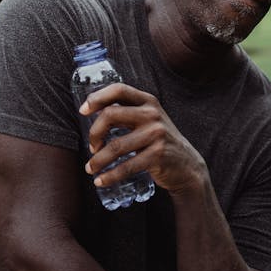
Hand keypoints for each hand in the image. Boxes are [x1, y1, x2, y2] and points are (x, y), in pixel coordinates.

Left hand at [79, 83, 207, 193]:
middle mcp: (152, 113)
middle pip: (111, 114)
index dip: (97, 97)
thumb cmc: (159, 141)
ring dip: (98, 160)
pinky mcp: (158, 155)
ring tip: (91, 168)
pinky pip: (126, 166)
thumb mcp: (148, 120)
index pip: (119, 90)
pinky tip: (101, 180)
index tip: (83, 110)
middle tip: (92, 147)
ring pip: (116, 145)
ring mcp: (156, 134)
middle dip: (94, 132)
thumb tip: (93, 114)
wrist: (187, 165)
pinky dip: (110, 176)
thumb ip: (127, 113)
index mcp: (148, 101)